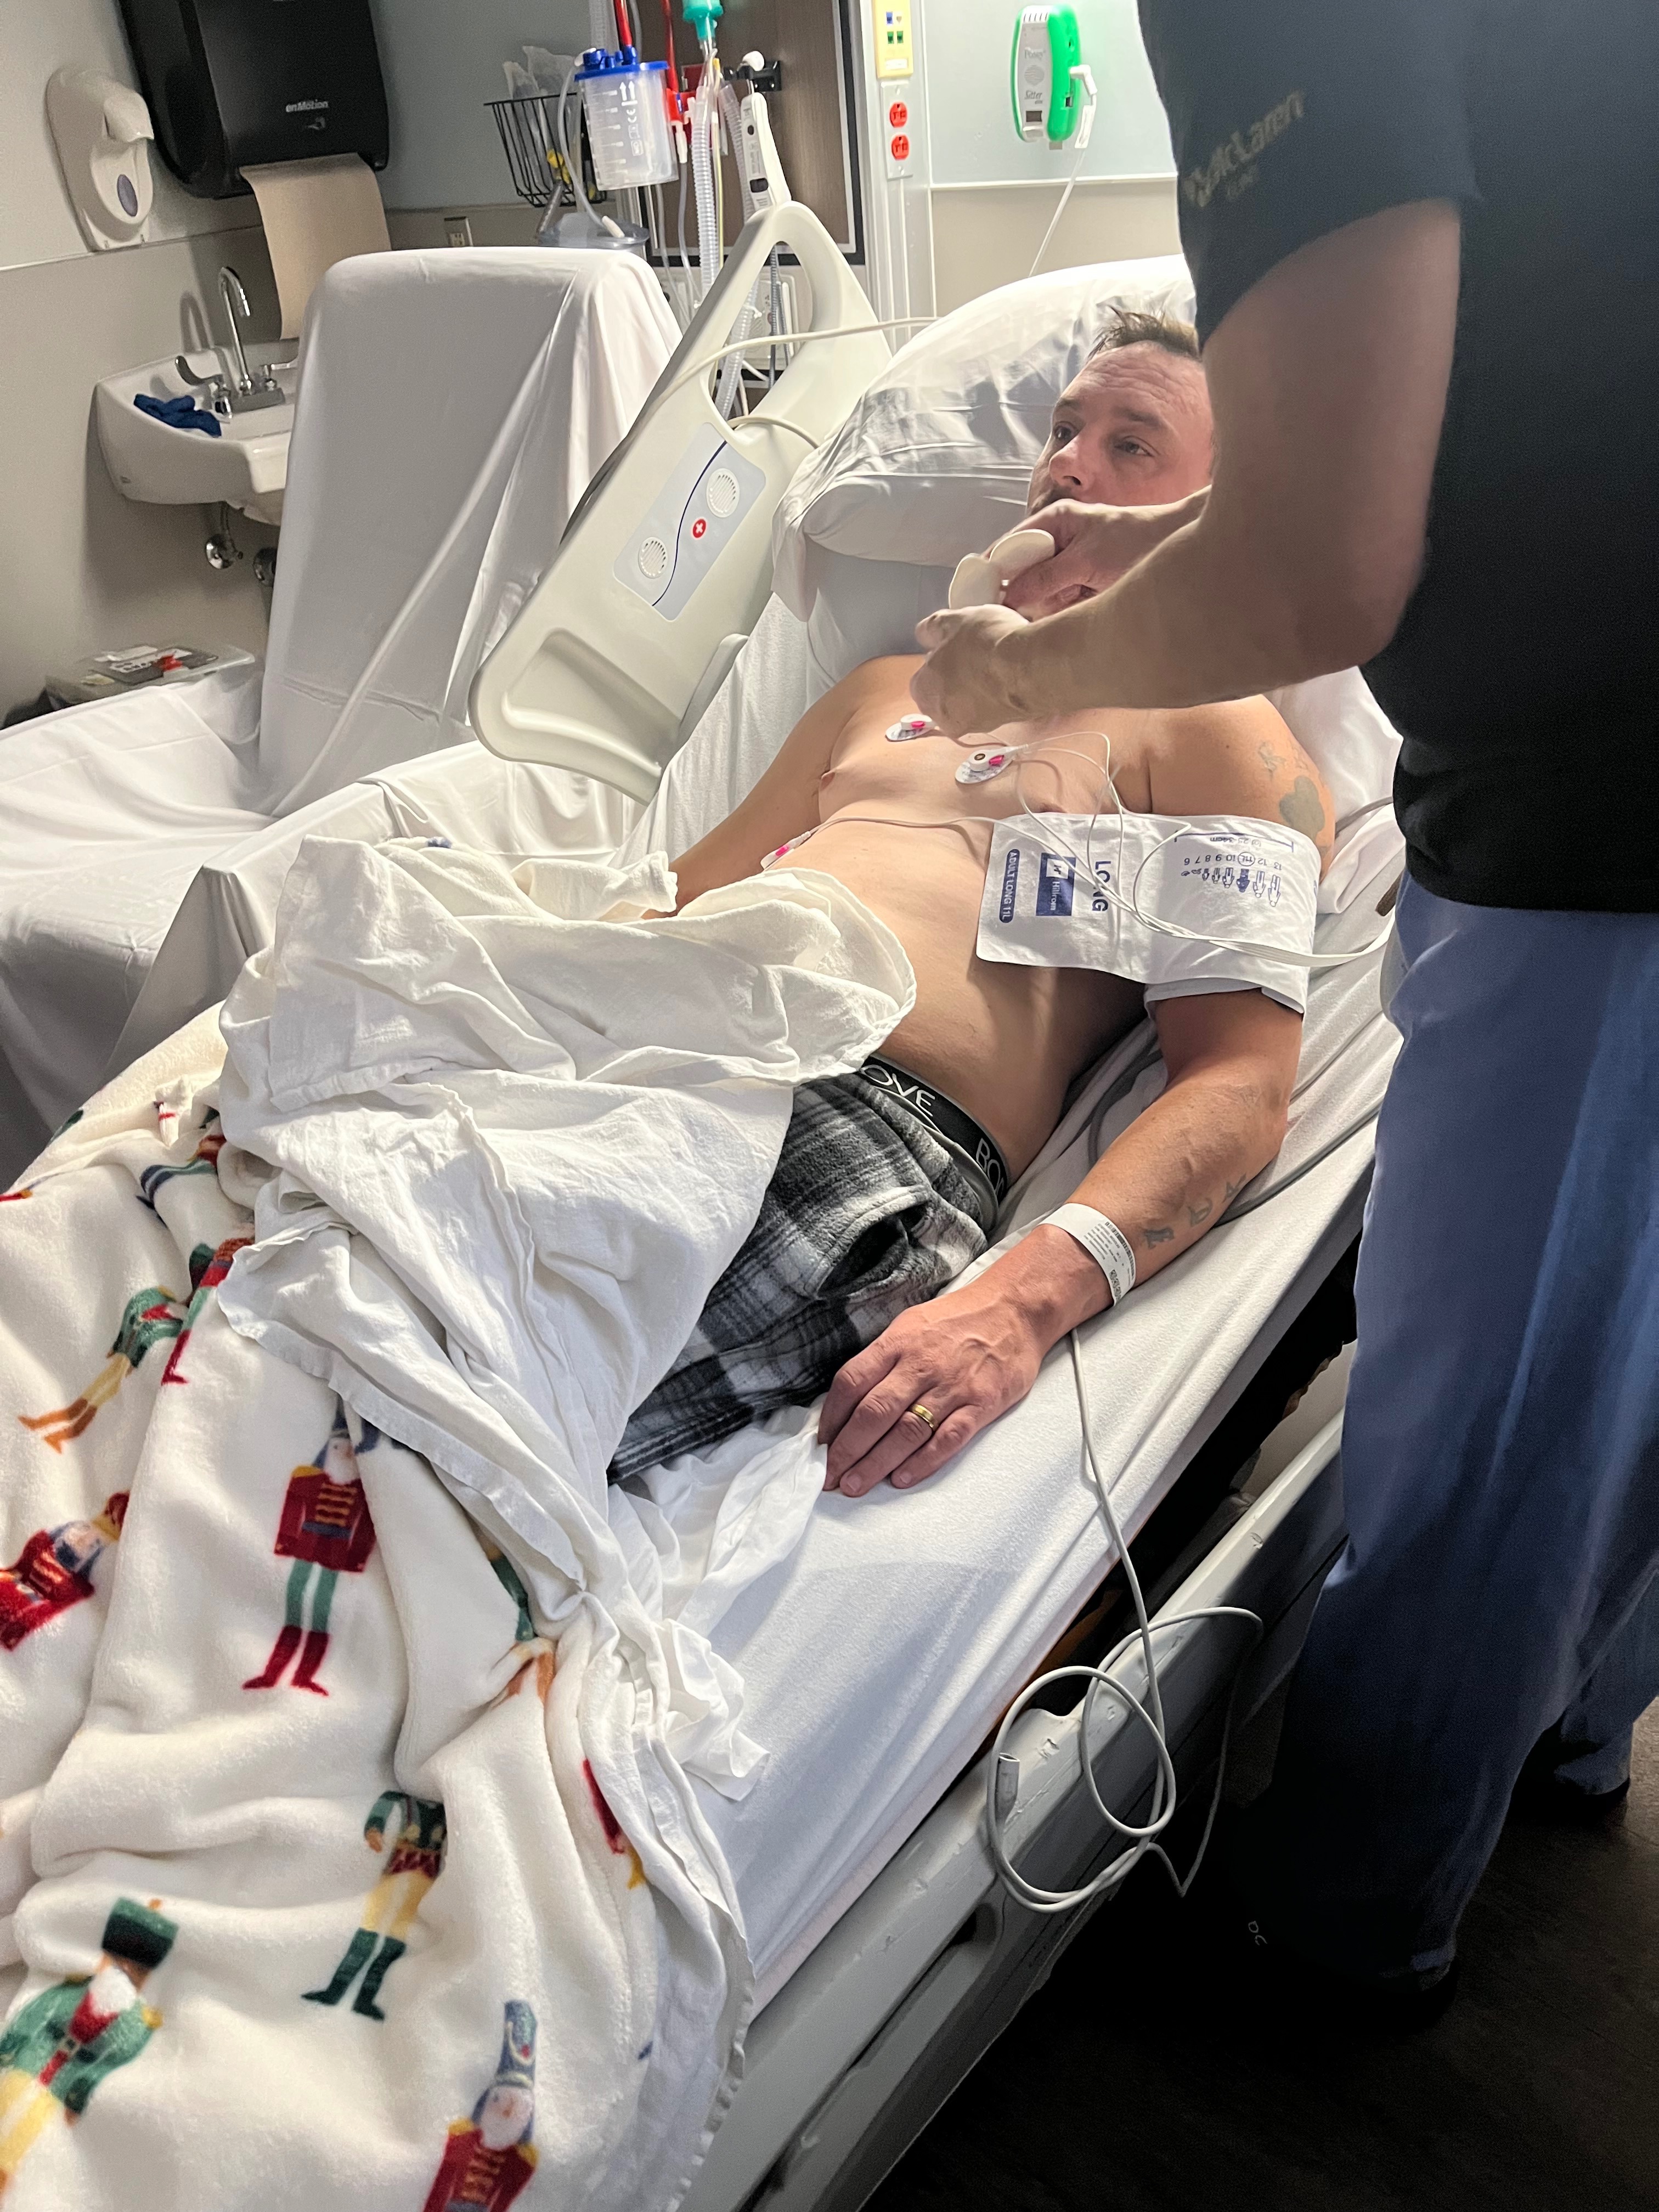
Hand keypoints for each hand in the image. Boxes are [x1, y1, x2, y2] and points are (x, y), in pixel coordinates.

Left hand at [818, 1273, 1047, 1497]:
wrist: (1015, 1310)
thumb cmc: (958, 1320)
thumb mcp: (911, 1325)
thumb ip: (882, 1360)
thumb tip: (848, 1401)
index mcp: (898, 1342)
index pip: (851, 1382)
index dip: (831, 1417)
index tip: (821, 1444)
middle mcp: (921, 1364)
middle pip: (873, 1412)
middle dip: (846, 1450)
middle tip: (830, 1477)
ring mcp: (952, 1386)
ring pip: (906, 1431)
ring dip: (876, 1463)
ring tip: (855, 1485)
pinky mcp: (982, 1404)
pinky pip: (947, 1439)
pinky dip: (923, 1462)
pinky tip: (901, 1478)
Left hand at [909, 604, 1027, 737]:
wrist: (1030, 668)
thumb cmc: (985, 643)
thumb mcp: (953, 621)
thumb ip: (932, 628)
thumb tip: (924, 634)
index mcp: (924, 693)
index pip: (924, 677)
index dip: (939, 659)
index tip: (955, 646)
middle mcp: (944, 717)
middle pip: (946, 694)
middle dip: (957, 676)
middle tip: (976, 652)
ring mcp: (976, 725)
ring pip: (972, 703)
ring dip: (979, 686)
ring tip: (997, 661)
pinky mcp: (1003, 725)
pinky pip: (995, 707)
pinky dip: (999, 693)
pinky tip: (1010, 673)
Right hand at [1001, 497, 1200, 617]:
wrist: (1177, 548)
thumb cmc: (1135, 542)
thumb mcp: (1086, 560)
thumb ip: (1046, 578)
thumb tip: (1009, 596)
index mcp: (1054, 521)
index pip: (1009, 545)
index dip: (993, 570)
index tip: (978, 595)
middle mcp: (1057, 541)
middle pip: (1020, 571)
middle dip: (1016, 594)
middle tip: (1008, 616)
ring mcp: (1068, 565)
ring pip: (1037, 592)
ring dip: (1038, 608)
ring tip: (1047, 619)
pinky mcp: (1080, 586)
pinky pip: (1056, 604)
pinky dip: (1056, 614)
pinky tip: (1062, 619)